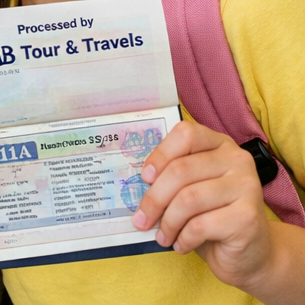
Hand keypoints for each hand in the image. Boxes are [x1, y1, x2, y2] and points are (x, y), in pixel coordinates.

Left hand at [134, 120, 304, 301]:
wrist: (251, 251)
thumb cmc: (212, 216)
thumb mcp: (191, 189)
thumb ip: (171, 177)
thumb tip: (133, 183)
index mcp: (220, 144)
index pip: (186, 134)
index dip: (160, 154)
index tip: (144, 178)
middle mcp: (238, 160)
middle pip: (181, 170)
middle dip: (154, 199)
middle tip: (141, 220)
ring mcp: (247, 187)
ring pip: (188, 199)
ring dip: (168, 222)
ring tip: (162, 237)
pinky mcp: (248, 217)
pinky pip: (200, 225)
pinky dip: (183, 238)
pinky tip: (180, 245)